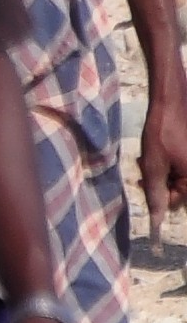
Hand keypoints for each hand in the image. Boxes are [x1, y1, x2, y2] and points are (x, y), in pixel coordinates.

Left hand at [142, 88, 186, 226]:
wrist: (170, 102)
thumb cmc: (162, 132)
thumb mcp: (153, 166)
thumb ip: (155, 194)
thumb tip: (156, 221)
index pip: (175, 204)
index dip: (157, 195)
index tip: (143, 181)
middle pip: (176, 191)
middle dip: (158, 181)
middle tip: (144, 166)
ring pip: (175, 178)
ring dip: (159, 172)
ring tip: (148, 157)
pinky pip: (179, 167)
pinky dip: (166, 163)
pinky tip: (156, 152)